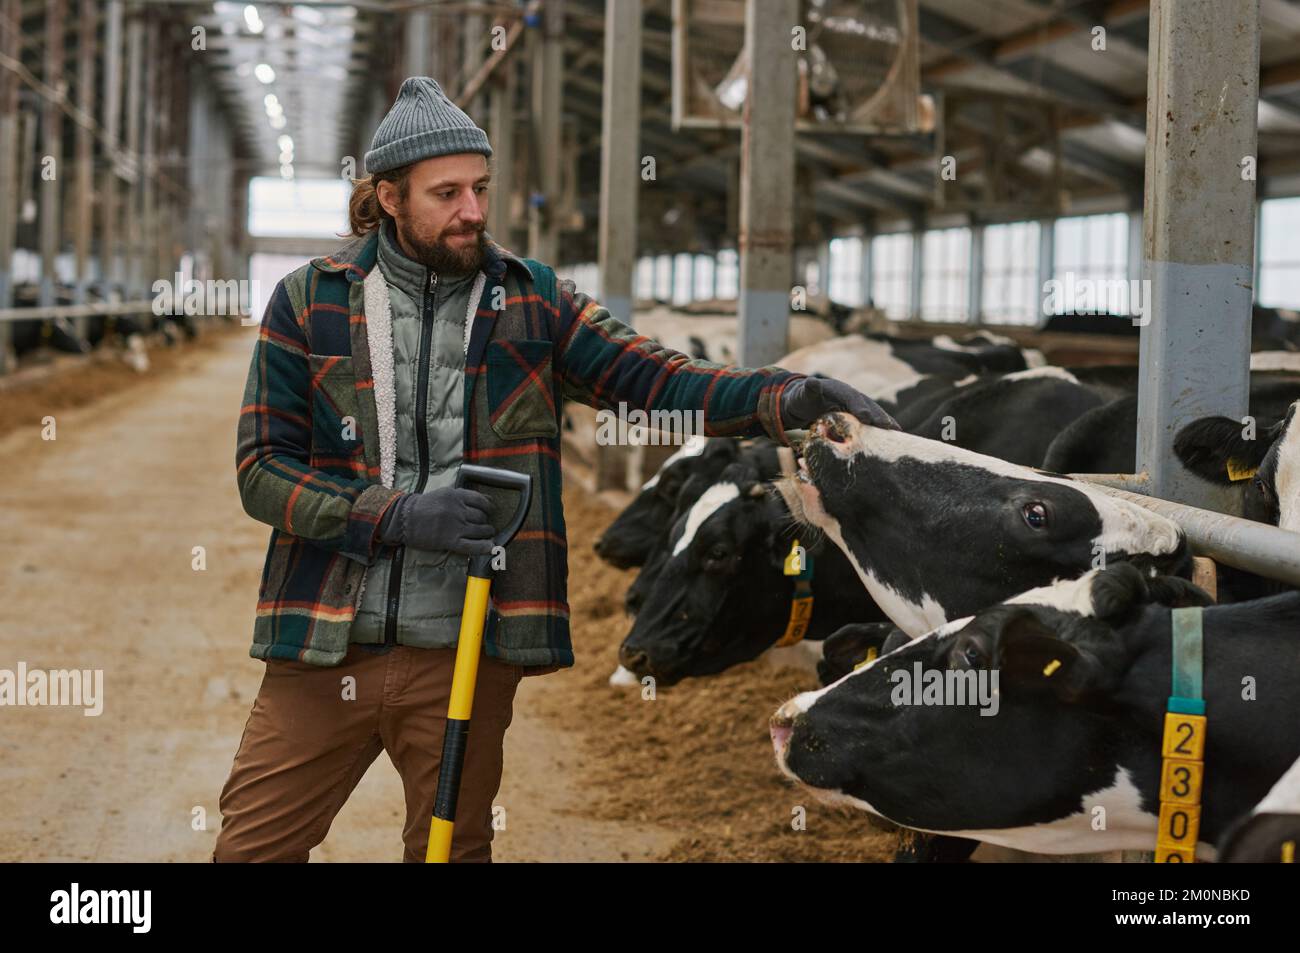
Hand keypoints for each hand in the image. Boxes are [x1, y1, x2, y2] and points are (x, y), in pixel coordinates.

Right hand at [379, 486, 495, 555]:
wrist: (404, 519)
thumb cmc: (422, 506)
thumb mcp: (443, 494)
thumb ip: (461, 497)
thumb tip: (482, 500)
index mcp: (456, 496)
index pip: (481, 500)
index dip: (489, 507)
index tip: (490, 510)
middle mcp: (458, 510)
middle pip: (482, 516)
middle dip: (486, 521)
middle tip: (485, 524)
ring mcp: (455, 526)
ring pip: (480, 530)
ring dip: (487, 533)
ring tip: (487, 534)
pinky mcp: (450, 541)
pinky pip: (472, 546)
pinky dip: (483, 547)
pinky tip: (489, 547)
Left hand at [780, 376, 899, 431]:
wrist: (803, 402)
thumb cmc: (802, 399)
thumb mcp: (802, 395)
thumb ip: (809, 390)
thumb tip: (812, 382)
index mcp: (838, 389)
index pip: (851, 397)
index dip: (860, 406)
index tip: (867, 418)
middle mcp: (851, 396)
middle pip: (867, 404)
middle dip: (878, 416)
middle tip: (889, 428)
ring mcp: (856, 405)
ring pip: (873, 413)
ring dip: (884, 423)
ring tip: (897, 433)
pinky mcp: (858, 416)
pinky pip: (872, 421)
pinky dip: (881, 428)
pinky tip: (893, 438)